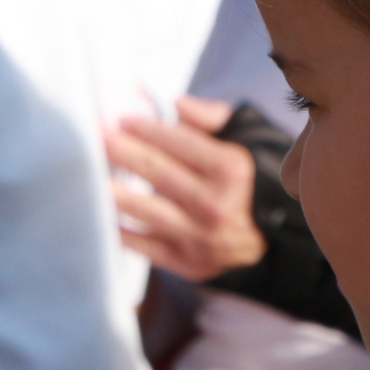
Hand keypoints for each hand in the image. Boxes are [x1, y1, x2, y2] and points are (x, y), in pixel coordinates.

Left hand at [110, 97, 263, 280]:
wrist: (278, 238)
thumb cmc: (254, 178)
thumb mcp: (247, 140)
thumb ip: (212, 118)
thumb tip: (177, 105)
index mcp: (232, 169)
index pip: (180, 142)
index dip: (147, 128)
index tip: (120, 118)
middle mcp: (217, 204)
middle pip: (159, 173)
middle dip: (123, 151)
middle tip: (95, 136)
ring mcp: (201, 238)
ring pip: (149, 211)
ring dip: (116, 193)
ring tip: (91, 176)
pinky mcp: (189, 264)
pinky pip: (147, 248)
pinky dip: (123, 234)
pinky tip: (101, 217)